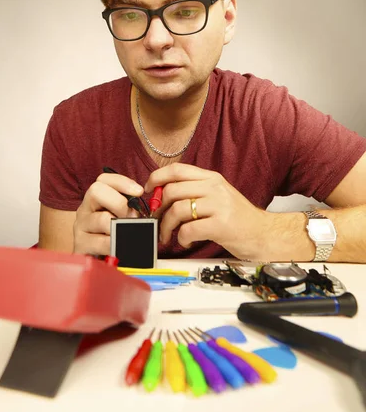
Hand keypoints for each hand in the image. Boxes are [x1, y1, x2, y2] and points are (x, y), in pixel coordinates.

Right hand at [73, 172, 143, 254]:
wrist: (95, 262)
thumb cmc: (111, 237)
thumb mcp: (119, 219)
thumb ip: (129, 209)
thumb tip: (143, 209)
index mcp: (94, 200)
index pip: (103, 180)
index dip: (122, 182)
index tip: (139, 191)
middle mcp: (84, 209)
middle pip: (96, 191)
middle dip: (120, 203)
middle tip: (133, 217)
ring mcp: (80, 226)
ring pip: (102, 219)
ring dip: (121, 227)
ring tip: (129, 236)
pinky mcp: (80, 245)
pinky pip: (102, 242)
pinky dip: (116, 245)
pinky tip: (121, 249)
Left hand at [145, 163, 268, 260]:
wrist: (264, 234)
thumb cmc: (237, 218)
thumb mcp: (217, 195)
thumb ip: (193, 191)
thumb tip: (161, 194)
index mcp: (211, 178)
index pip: (177, 169)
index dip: (156, 178)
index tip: (148, 191)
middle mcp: (214, 187)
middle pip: (172, 190)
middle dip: (159, 209)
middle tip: (158, 221)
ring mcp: (219, 205)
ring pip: (177, 210)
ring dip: (167, 226)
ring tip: (169, 236)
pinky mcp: (221, 225)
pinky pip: (188, 229)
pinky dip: (182, 238)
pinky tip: (187, 241)